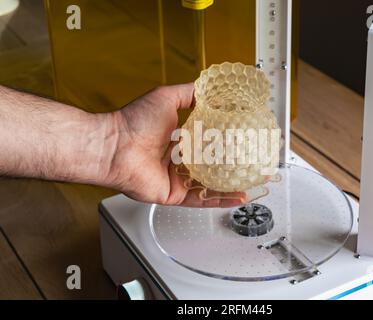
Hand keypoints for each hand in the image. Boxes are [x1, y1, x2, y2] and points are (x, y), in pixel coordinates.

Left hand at [104, 84, 245, 206]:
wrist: (114, 145)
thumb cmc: (133, 122)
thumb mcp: (166, 97)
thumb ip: (188, 93)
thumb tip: (207, 89)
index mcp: (177, 139)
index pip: (207, 141)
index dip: (226, 141)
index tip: (244, 138)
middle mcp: (177, 160)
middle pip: (212, 164)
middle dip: (234, 165)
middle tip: (254, 162)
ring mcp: (177, 178)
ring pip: (210, 184)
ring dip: (233, 184)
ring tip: (254, 181)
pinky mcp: (174, 194)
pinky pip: (201, 199)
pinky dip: (220, 199)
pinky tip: (238, 197)